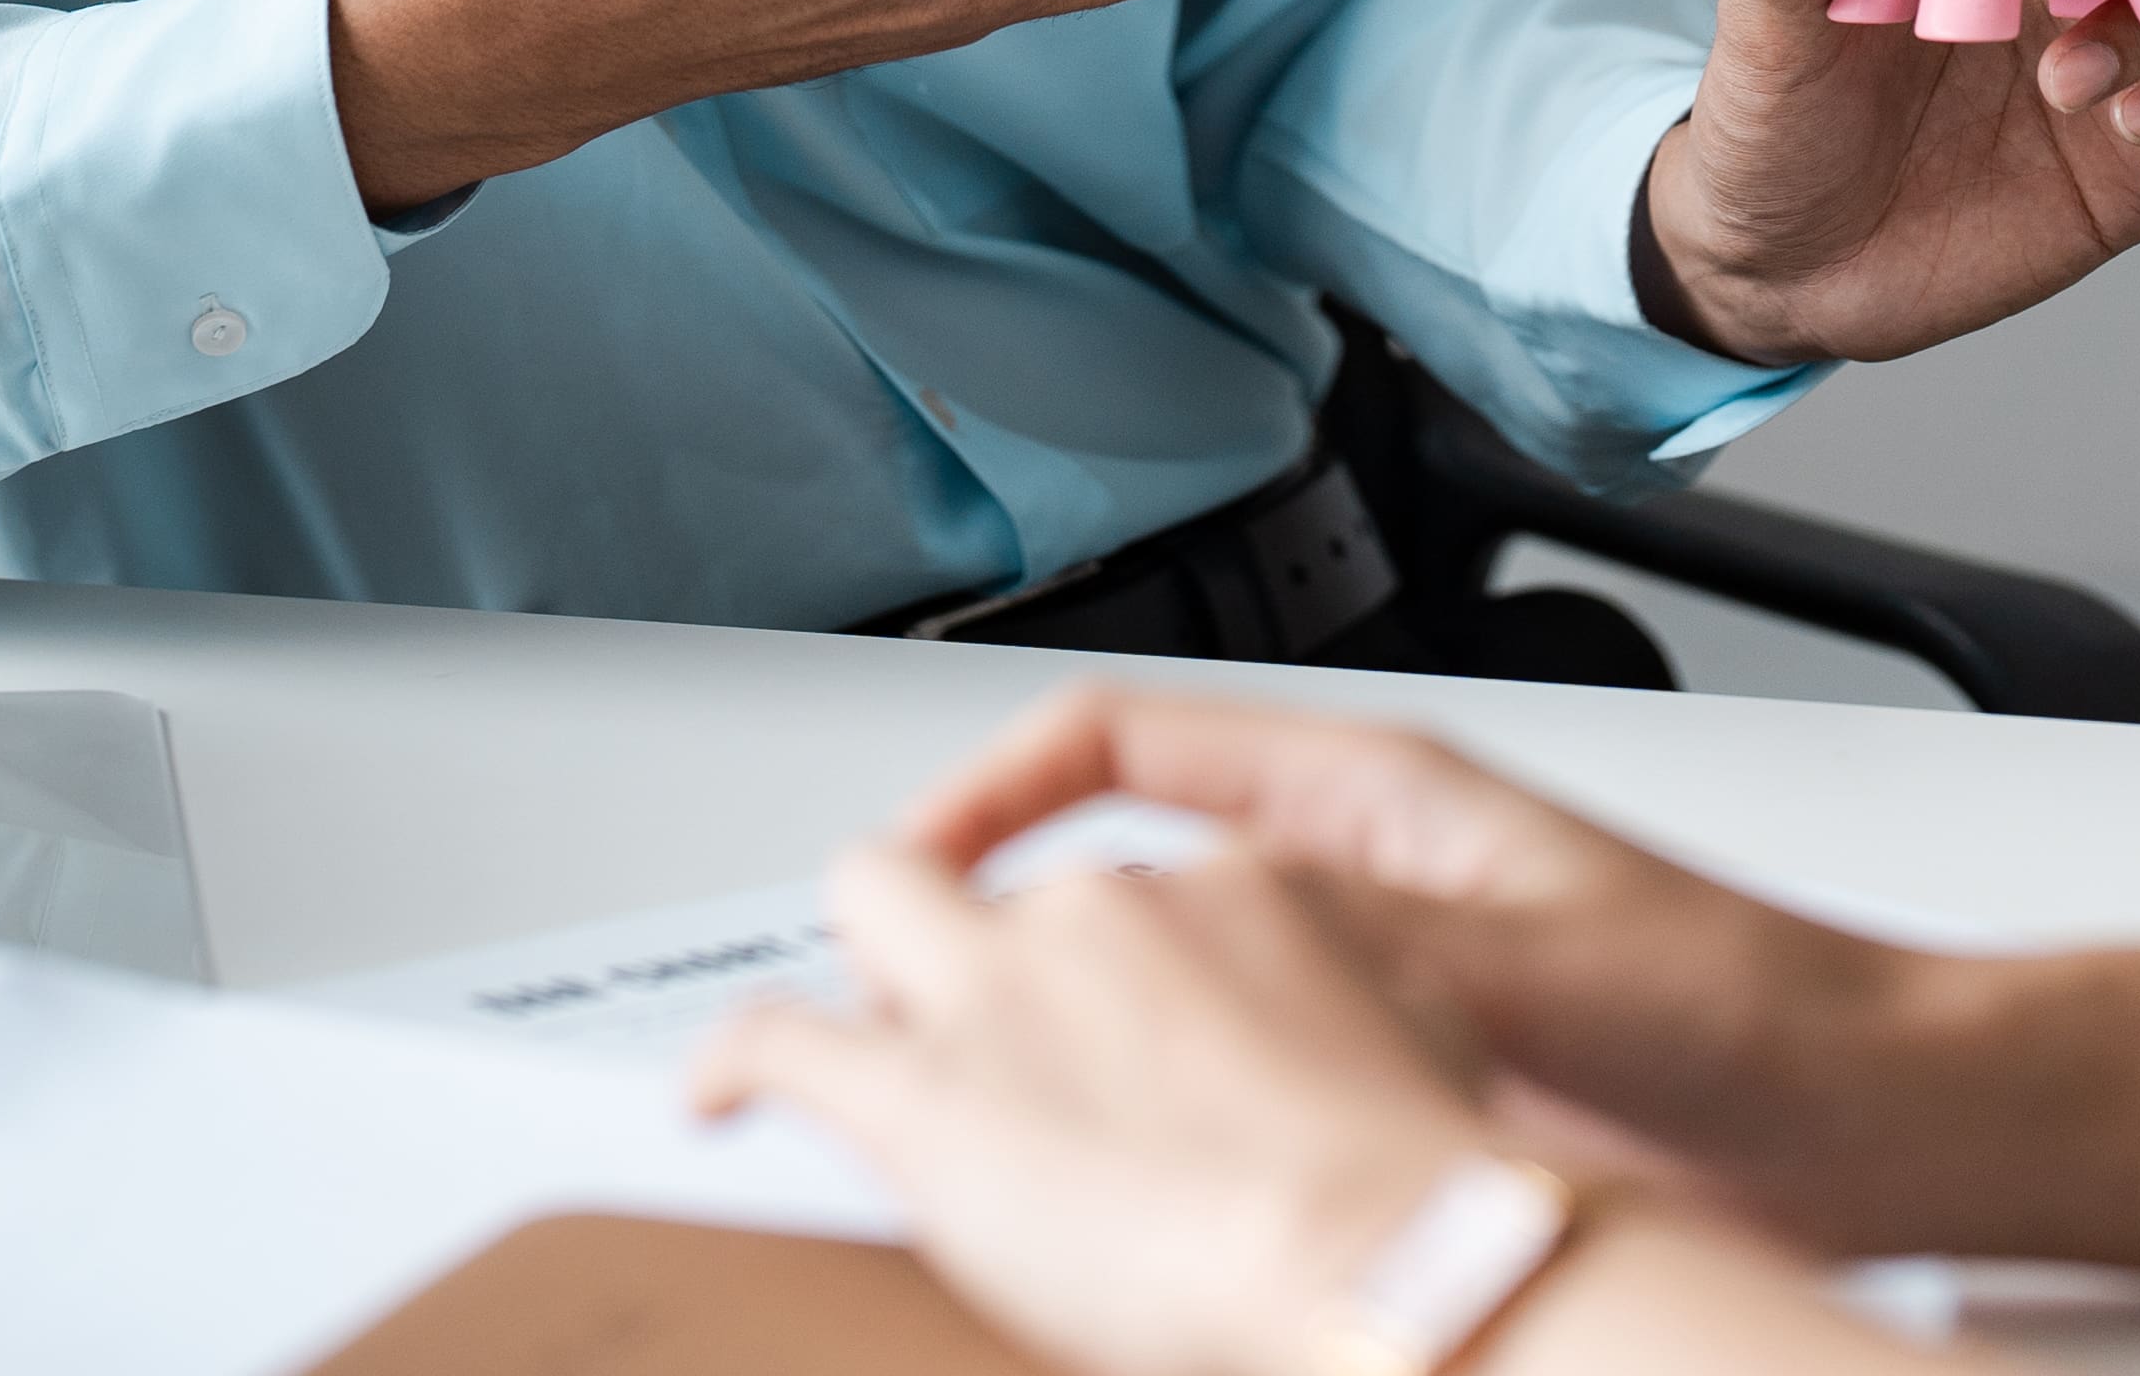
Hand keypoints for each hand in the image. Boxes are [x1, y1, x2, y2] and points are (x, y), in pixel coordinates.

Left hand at [690, 834, 1503, 1375]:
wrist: (1381, 1256)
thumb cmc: (1417, 1189)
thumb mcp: (1421, 1045)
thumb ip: (1346, 1013)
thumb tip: (1328, 1049)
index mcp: (1241, 882)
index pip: (1134, 884)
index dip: (1105, 968)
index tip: (1109, 1024)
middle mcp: (1108, 907)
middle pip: (996, 884)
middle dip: (969, 938)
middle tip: (972, 1026)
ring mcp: (1004, 987)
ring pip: (876, 904)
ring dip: (869, 970)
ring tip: (867, 1044)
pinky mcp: (922, 1092)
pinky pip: (781, 1038)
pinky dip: (737, 1059)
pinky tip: (718, 1093)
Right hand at [856, 685, 1977, 1255]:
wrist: (1873, 1121)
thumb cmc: (1752, 1003)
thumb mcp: (1532, 955)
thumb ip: (1375, 951)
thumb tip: (1206, 949)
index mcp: (1374, 799)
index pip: (1123, 742)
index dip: (993, 789)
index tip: (904, 867)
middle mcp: (1357, 884)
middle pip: (1118, 869)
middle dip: (994, 925)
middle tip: (895, 1003)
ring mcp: (1370, 991)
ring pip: (1160, 987)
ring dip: (1066, 1035)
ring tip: (971, 1106)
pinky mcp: (1397, 1096)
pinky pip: (1229, 1094)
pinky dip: (1151, 1132)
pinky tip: (1116, 1195)